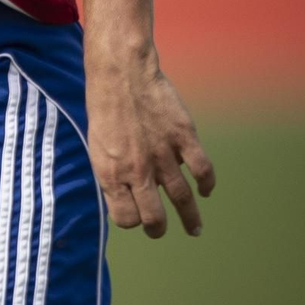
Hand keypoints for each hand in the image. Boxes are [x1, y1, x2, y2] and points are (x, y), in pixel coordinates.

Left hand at [86, 51, 215, 237]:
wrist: (121, 73)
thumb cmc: (104, 109)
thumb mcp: (97, 146)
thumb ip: (112, 173)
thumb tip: (126, 196)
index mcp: (111, 173)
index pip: (126, 218)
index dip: (132, 221)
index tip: (136, 216)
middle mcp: (138, 170)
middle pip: (154, 217)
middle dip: (158, 229)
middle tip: (160, 231)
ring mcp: (163, 154)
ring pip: (182, 199)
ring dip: (190, 218)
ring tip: (193, 229)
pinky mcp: (184, 137)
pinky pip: (202, 170)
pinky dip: (207, 184)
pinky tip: (205, 190)